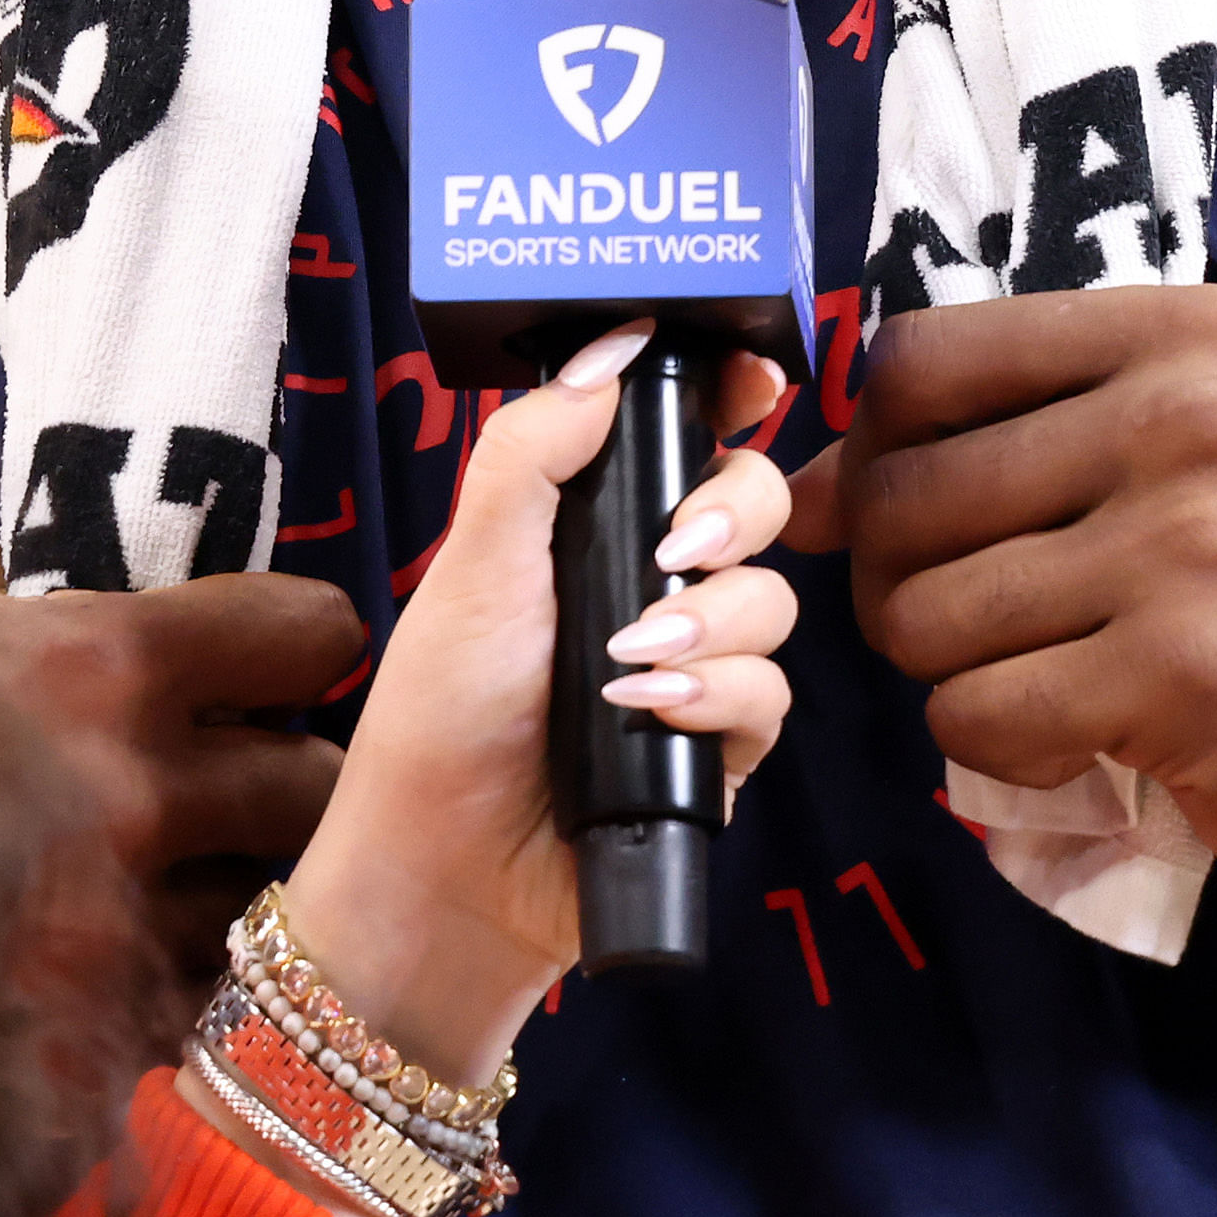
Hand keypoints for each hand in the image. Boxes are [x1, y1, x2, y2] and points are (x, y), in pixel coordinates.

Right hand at [0, 523, 353, 980]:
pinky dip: (171, 992)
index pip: (310, 633)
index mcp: (104, 666)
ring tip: (183, 879)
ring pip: (265, 910)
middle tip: (250, 773)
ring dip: (240, 890)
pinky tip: (125, 970)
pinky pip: (185, 1012)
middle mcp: (137, 798)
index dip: (302, 638)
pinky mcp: (81, 1041)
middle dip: (292, 776)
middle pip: (313, 786)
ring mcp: (115, 933)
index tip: (285, 652)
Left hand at [278, 333, 796, 1089]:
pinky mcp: (719, 753)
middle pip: (754, 505)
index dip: (728, 396)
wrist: (445, 868)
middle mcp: (652, 587)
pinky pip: (770, 697)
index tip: (748, 376)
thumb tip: (614, 348)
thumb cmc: (442, 711)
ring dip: (713, 622)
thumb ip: (535, 451)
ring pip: (774, 602)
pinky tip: (653, 713)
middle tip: (679, 546)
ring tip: (631, 661)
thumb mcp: (475, 562)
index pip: (683, 436)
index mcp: (591, 525)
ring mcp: (693, 671)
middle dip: (734, 512)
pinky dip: (720, 697)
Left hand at [789, 283, 1216, 945]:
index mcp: (1184, 334)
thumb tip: (795, 485)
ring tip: (1060, 682)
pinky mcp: (1190, 672)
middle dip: (903, 591)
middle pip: (901, 495)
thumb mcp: (1165, 477)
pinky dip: (1003, 750)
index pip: (917, 359)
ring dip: (957, 678)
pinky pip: (974, 714)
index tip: (913, 523)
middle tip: (995, 635)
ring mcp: (1198, 539)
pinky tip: (1093, 738)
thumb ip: (995, 447)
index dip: (872, 452)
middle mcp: (1196, 411)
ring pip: (923, 614)